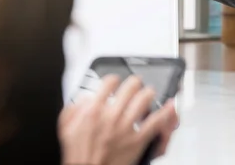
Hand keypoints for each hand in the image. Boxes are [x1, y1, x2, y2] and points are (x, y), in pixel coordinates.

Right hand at [58, 75, 178, 164]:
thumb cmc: (78, 156)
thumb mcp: (66, 128)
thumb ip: (74, 108)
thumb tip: (85, 97)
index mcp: (93, 111)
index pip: (109, 82)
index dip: (114, 79)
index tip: (116, 81)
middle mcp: (110, 116)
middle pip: (130, 87)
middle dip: (135, 83)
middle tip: (136, 84)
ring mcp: (125, 128)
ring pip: (144, 100)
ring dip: (149, 93)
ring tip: (149, 92)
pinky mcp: (137, 140)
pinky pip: (155, 122)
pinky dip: (164, 113)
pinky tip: (168, 107)